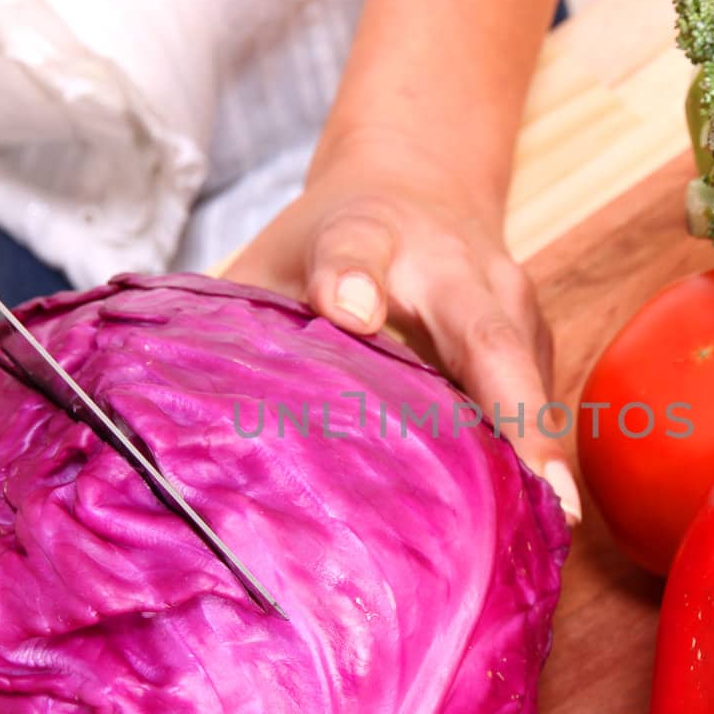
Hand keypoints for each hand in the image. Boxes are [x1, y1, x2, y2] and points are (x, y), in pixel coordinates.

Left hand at [226, 131, 580, 523]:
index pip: (353, 251)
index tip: (347, 310)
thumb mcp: (273, 259)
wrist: (422, 179)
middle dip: (516, 416)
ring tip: (545, 534)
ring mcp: (511, 303)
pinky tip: (529, 526)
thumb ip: (238, 319)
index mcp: (368, 235)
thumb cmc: (330, 239)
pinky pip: (535, 403)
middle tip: (544, 496)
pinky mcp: (538, 339)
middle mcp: (456, 267)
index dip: (349, 278)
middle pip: (488, 339)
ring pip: (527, 381)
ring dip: (537, 456)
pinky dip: (532, 461)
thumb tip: (167, 418)